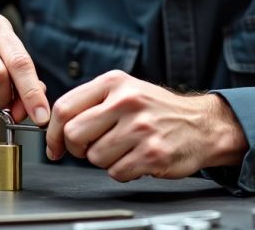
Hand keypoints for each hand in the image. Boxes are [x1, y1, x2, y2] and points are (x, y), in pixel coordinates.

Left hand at [45, 70, 246, 181]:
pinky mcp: (152, 153)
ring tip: (123, 149)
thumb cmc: (157, 110)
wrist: (202, 124)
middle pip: (74, 134)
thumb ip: (91, 103)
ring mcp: (140, 127)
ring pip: (94, 157)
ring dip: (104, 160)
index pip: (65, 108)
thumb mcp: (124, 91)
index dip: (52, 132)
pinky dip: (122, 171)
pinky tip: (136, 158)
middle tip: (90, 148)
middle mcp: (126, 101)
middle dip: (77, 149)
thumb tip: (55, 127)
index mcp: (114, 83)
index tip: (54, 146)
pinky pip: (116, 172)